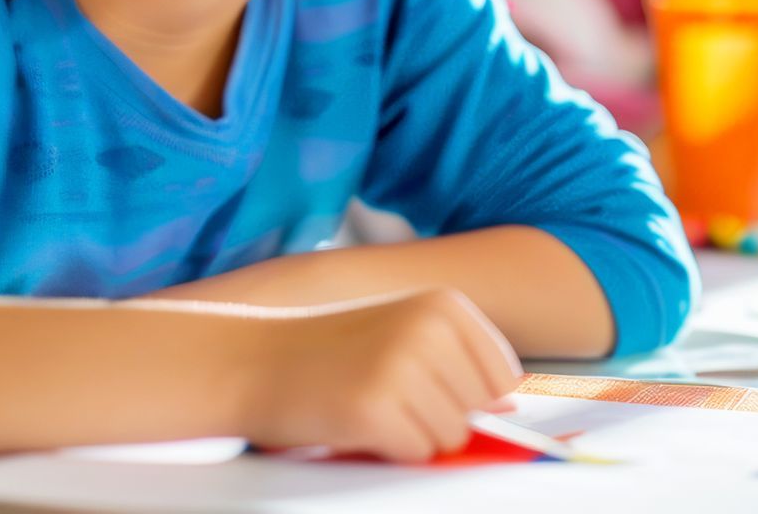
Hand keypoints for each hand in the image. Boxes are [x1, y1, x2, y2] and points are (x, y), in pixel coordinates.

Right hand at [232, 287, 521, 462]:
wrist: (251, 359)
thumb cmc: (327, 351)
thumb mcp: (400, 332)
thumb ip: (454, 361)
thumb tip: (506, 407)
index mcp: (443, 304)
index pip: (502, 374)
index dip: (469, 394)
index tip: (430, 387)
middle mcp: (429, 329)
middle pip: (479, 409)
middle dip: (439, 415)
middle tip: (387, 394)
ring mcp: (403, 368)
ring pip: (451, 436)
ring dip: (413, 434)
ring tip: (369, 403)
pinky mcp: (376, 409)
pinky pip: (417, 453)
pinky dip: (390, 449)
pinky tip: (356, 420)